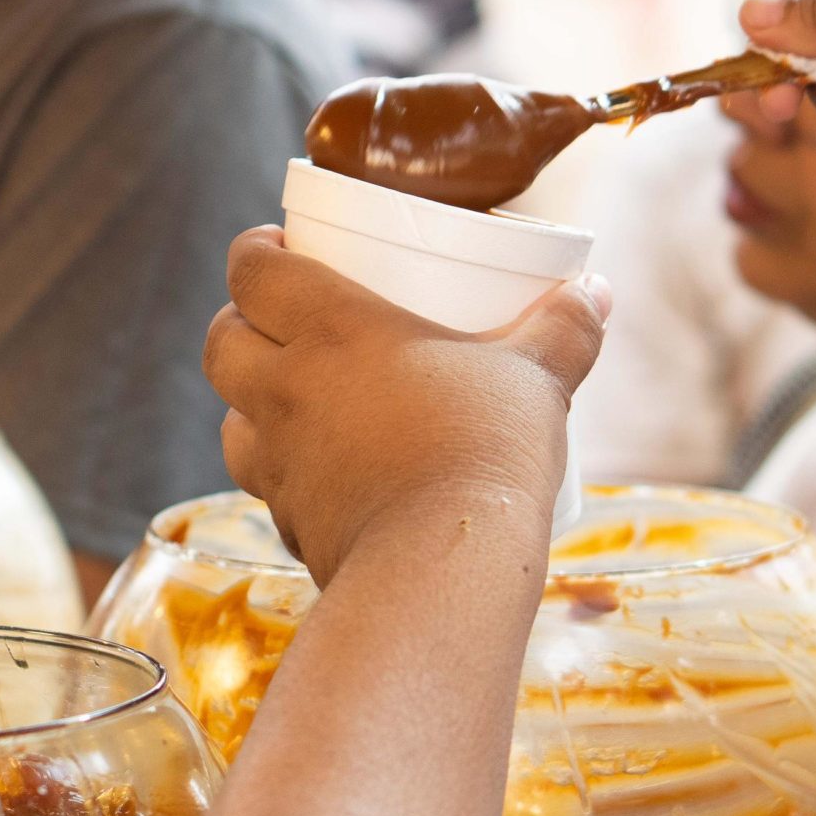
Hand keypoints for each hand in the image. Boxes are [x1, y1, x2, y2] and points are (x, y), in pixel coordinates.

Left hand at [203, 228, 608, 583]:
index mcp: (331, 330)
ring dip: (246, 406)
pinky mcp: (290, 523)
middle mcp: (286, 390)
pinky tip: (325, 479)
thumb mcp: (536, 379)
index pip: (253, 269)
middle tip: (278, 322)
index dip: (256, 251)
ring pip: (228, 421)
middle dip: (237, 325)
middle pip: (219, 342)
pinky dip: (283, 478)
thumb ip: (564, 329)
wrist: (444, 568)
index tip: (280, 248)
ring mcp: (280, 462)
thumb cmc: (484, 452)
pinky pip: (268, 491)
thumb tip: (597, 292)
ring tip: (290, 402)